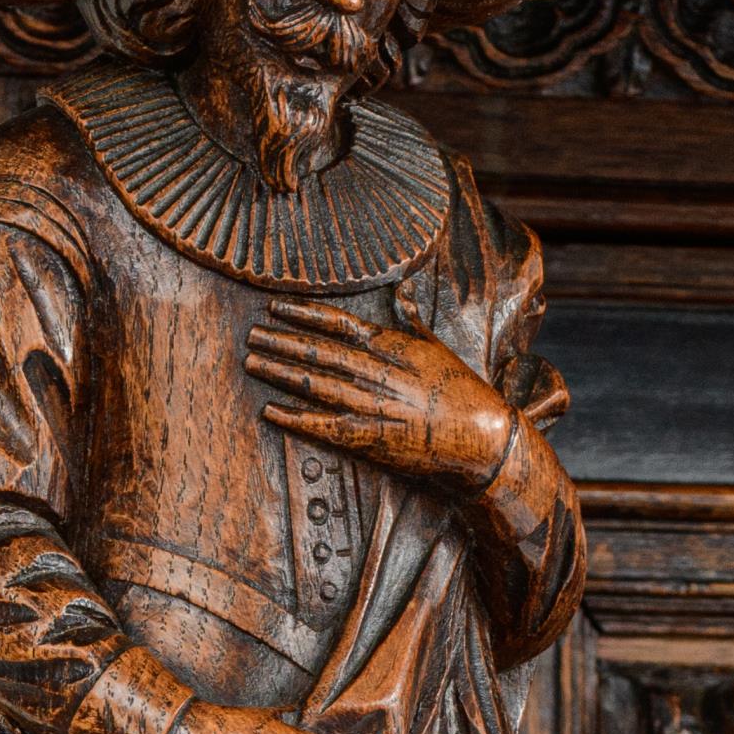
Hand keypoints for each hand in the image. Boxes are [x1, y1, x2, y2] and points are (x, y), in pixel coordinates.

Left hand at [245, 299, 515, 492]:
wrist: (482, 439)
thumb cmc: (463, 393)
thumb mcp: (438, 347)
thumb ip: (413, 320)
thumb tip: (404, 293)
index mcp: (393, 347)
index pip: (338, 324)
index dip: (304, 314)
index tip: (276, 308)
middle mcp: (379, 373)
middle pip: (320, 352)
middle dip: (282, 341)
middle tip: (251, 333)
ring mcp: (373, 407)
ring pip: (318, 385)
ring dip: (281, 372)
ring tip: (251, 362)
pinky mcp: (372, 440)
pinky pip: (325, 427)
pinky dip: (296, 418)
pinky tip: (271, 410)